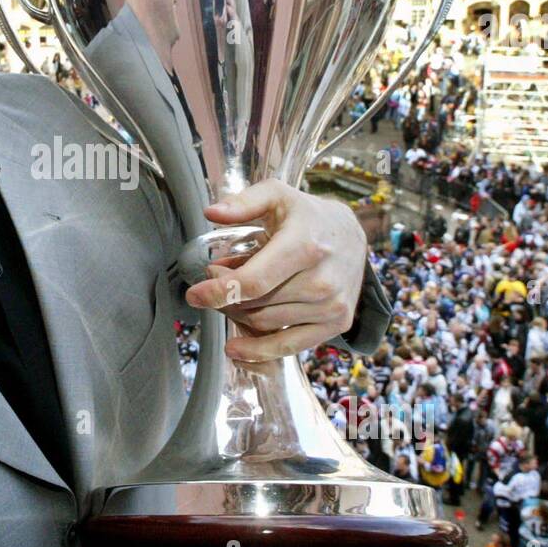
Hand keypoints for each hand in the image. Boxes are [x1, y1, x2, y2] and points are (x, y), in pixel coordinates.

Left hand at [184, 178, 368, 360]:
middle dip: (226, 298)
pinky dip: (259, 351)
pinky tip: (236, 350)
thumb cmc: (308, 216)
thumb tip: (211, 213)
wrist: (353, 236)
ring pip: (265, 324)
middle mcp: (321, 280)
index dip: (218, 292)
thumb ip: (243, 202)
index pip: (253, 282)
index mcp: (304, 246)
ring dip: (239, 315)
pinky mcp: (337, 323)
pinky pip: (289, 346)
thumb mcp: (277, 196)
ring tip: (235, 294)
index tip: (194, 294)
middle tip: (217, 281)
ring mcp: (331, 305)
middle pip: (254, 305)